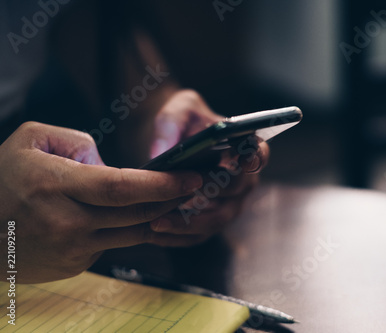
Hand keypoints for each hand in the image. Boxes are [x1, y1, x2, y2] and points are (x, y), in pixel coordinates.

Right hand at [0, 122, 202, 282]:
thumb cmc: (3, 180)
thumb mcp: (31, 140)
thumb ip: (78, 142)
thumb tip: (111, 165)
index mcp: (56, 185)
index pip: (122, 187)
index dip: (161, 184)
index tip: (190, 177)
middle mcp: (67, 221)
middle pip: (136, 214)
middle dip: (172, 200)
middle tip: (194, 186)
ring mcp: (73, 248)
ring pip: (132, 233)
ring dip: (159, 216)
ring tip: (175, 199)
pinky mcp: (76, 263)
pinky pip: (114, 243)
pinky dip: (130, 229)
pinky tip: (137, 215)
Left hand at [148, 89, 269, 244]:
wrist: (171, 141)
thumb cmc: (182, 122)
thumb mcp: (176, 112)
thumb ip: (171, 126)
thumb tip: (161, 152)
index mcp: (246, 148)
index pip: (259, 154)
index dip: (254, 158)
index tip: (243, 160)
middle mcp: (243, 179)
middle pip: (234, 189)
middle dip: (209, 191)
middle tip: (181, 192)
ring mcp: (229, 203)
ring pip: (217, 219)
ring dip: (188, 223)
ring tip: (157, 221)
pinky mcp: (210, 221)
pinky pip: (199, 236)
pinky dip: (177, 237)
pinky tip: (152, 233)